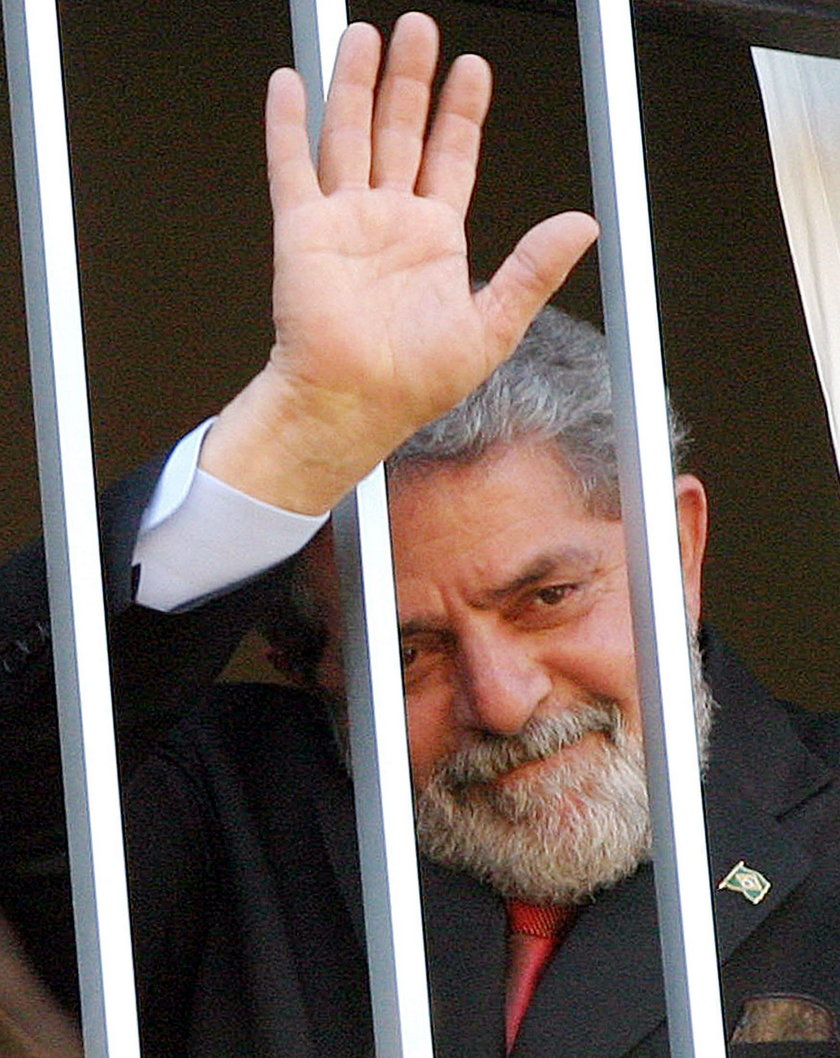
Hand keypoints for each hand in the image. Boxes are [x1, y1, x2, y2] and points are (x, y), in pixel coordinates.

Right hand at [201, 12, 596, 513]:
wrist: (354, 405)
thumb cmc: (415, 381)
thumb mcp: (494, 325)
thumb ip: (533, 269)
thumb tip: (581, 226)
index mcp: (434, 241)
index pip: (452, 158)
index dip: (462, 112)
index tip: (472, 71)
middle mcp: (389, 223)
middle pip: (401, 131)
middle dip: (411, 79)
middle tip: (419, 30)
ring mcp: (344, 222)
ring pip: (350, 135)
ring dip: (356, 85)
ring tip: (366, 38)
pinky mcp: (303, 231)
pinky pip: (293, 166)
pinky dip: (289, 124)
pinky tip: (293, 85)